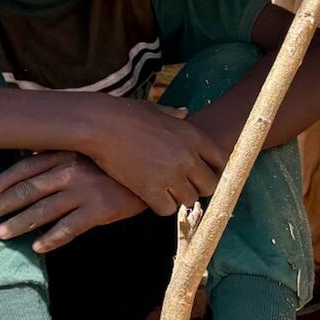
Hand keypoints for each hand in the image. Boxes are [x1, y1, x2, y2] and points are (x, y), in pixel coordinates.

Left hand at [0, 151, 143, 251]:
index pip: (27, 166)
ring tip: (1, 234)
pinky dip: (52, 238)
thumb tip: (36, 155)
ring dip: (19, 223)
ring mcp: (85, 190)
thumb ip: (65, 153)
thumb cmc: (121, 159)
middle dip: (1, 204)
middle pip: (28, 189)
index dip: (6, 179)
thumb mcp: (92, 149)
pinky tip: (37, 247)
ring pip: (44, 210)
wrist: (159, 168)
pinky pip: (70, 227)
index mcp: (67, 153)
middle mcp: (71, 171)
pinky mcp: (100, 210)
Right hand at [78, 99, 228, 214]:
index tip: (201, 174)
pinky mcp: (150, 189)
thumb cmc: (124, 114)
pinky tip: (150, 197)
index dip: (213, 170)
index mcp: (193, 136)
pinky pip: (167, 209)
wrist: (99, 124)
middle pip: (209, 185)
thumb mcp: (156, 110)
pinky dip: (160, 206)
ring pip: (189, 200)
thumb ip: (174, 115)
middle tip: (181, 186)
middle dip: (197, 188)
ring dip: (178, 197)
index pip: (221, 161)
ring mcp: (170, 174)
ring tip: (164, 191)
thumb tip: (184, 113)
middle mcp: (187, 157)